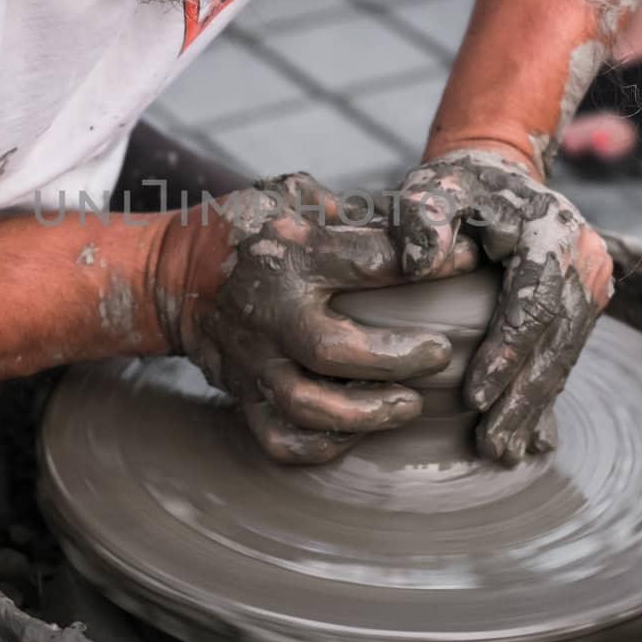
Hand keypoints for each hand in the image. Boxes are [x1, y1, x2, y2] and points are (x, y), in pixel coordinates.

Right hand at [156, 173, 463, 463]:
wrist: (168, 275)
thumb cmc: (247, 228)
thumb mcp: (291, 194)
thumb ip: (352, 209)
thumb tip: (425, 220)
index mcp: (291, 250)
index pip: (374, 260)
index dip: (433, 264)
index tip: (474, 263)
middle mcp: (270, 310)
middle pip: (337, 350)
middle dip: (399, 359)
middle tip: (439, 354)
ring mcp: (253, 360)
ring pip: (310, 407)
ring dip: (369, 415)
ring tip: (410, 405)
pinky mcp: (240, 395)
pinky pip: (281, 438)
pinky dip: (324, 446)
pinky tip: (358, 433)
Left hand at [393, 148, 612, 463]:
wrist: (501, 172)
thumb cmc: (458, 187)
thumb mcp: (433, 188)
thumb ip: (421, 215)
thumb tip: (418, 263)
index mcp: (550, 231)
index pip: (531, 304)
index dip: (505, 354)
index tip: (473, 398)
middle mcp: (583, 258)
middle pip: (555, 340)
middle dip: (523, 398)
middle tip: (492, 445)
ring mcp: (591, 282)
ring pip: (565, 354)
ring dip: (535, 406)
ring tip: (503, 451)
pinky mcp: (585, 301)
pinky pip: (566, 353)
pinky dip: (544, 393)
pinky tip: (528, 435)